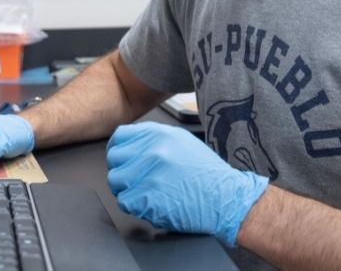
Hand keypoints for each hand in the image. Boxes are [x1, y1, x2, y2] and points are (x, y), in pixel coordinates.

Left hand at [106, 122, 268, 246]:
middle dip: (121, 171)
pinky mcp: (149, 198)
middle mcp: (152, 151)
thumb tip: (131, 144)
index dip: (118, 150)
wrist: (226, 199)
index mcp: (158, 134)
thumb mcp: (181, 141)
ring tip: (144, 193)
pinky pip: (125, 201)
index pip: (120, 137)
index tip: (122, 160)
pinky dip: (134, 205)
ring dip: (126, 189)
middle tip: (134, 180)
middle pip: (114, 159)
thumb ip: (153, 140)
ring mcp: (149, 174)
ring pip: (116, 181)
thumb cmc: (207, 174)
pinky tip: (150, 203)